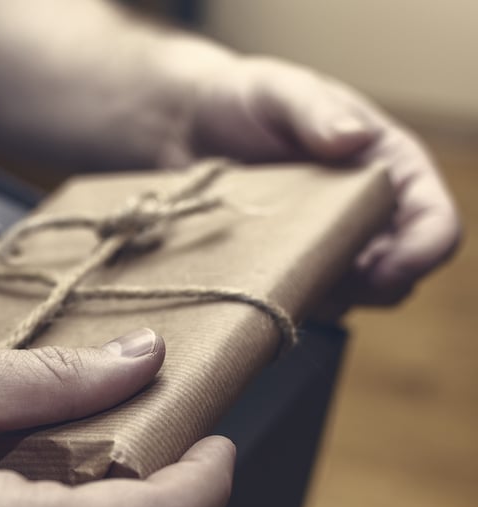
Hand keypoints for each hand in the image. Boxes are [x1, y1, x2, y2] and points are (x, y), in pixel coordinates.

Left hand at [167, 55, 460, 304]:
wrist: (185, 127)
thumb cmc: (241, 99)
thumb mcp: (277, 91)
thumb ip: (314, 110)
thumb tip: (354, 139)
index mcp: (389, 166)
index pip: (435, 223)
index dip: (421, 254)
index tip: (380, 271)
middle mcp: (369, 212)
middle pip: (399, 276)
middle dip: (367, 288)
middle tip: (315, 275)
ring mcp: (329, 245)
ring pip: (351, 298)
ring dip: (323, 297)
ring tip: (274, 270)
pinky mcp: (289, 266)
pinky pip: (302, 302)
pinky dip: (286, 301)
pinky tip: (252, 279)